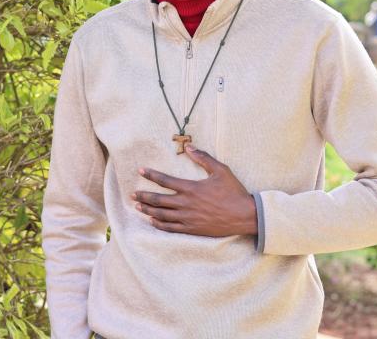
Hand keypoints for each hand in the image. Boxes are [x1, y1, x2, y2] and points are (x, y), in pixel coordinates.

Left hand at [131, 145, 256, 236]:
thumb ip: (203, 158)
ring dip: (148, 210)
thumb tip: (189, 147)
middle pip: (158, 200)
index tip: (141, 171)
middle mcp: (186, 204)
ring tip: (138, 206)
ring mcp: (188, 218)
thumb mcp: (221, 170)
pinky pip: (170, 228)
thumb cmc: (233, 191)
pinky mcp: (192, 229)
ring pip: (162, 215)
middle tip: (133, 193)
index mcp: (191, 188)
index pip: (165, 181)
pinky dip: (159, 224)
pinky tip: (152, 221)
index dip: (151, 175)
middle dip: (144, 195)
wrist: (244, 215)